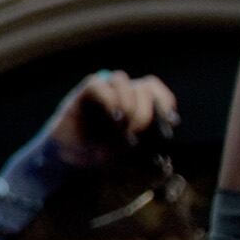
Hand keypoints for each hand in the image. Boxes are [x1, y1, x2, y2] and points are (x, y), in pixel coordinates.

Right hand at [49, 70, 179, 158]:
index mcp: (137, 103)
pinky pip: (98, 85)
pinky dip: (109, 99)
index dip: (164, 102)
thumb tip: (165, 129)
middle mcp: (122, 93)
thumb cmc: (102, 153)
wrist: (70, 159)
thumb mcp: (131, 150)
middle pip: (143, 86)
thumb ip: (148, 139)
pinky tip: (113, 116)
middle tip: (136, 132)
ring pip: (121, 80)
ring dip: (127, 102)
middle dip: (144, 111)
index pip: (156, 92)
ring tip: (122, 124)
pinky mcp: (82, 93)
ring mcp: (102, 90)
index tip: (169, 122)